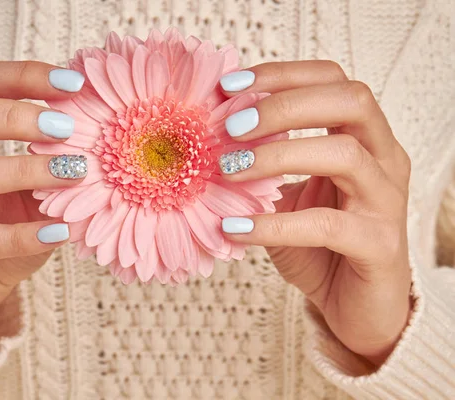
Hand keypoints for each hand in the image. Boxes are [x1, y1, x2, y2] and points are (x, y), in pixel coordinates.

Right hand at [0, 61, 86, 349]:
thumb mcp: (29, 191)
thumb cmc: (1, 230)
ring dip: (23, 171)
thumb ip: (49, 162)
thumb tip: (99, 134)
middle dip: (11, 116)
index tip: (74, 84)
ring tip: (74, 174)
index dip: (21, 76)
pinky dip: (23, 235)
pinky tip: (61, 232)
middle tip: (66, 129)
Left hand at [219, 61, 411, 364]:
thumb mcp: (283, 199)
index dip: (282, 74)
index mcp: (363, 138)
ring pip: (345, 154)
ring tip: (227, 169)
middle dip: (284, 105)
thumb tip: (205, 140)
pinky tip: (234, 228)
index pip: (332, 80)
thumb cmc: (317, 247)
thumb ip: (258, 169)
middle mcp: (384, 159)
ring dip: (278, 155)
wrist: (353, 308)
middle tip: (230, 127)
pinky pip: (327, 225)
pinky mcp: (380, 245)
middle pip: (350, 101)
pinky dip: (275, 223)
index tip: (230, 87)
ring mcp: (387, 201)